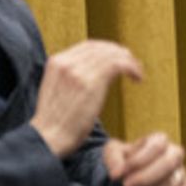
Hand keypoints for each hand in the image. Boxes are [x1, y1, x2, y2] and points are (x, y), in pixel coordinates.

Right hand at [31, 41, 144, 157]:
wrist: (48, 138)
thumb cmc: (54, 124)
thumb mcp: (57, 92)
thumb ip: (71, 79)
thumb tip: (91, 78)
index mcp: (56, 62)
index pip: (87, 46)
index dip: (107, 49)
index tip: (119, 57)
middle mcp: (67, 62)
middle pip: (101, 47)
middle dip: (120, 53)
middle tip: (133, 63)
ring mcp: (78, 71)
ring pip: (112, 54)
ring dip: (130, 61)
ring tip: (138, 73)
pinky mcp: (91, 82)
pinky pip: (118, 64)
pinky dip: (132, 68)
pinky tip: (138, 79)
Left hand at [103, 132, 185, 185]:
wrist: (132, 176)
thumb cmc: (124, 161)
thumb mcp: (112, 153)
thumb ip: (113, 159)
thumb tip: (116, 173)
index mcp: (159, 140)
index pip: (156, 146)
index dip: (138, 161)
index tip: (120, 174)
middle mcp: (174, 154)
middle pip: (168, 164)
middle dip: (145, 179)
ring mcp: (181, 173)